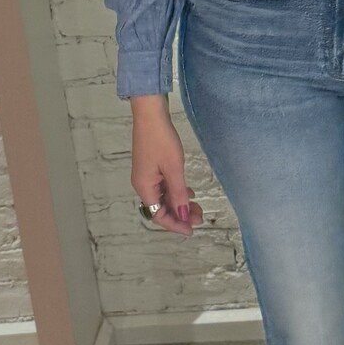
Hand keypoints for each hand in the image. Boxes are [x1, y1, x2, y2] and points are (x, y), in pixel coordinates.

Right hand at [130, 99, 202, 233]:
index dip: (175, 224)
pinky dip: (176, 191)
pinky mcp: (151, 167)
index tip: (192, 229)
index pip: (158, 215)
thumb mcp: (174, 169)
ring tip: (198, 205)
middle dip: (180, 214)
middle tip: (201, 216)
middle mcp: (143, 185)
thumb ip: (179, 194)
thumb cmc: (161, 140)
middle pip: (161, 208)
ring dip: (180, 203)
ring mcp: (146, 175)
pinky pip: (163, 186)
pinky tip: (188, 191)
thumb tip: (184, 216)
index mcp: (145, 188)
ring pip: (163, 197)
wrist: (150, 114)